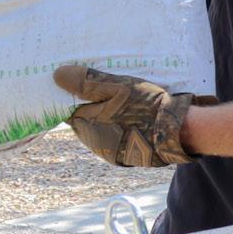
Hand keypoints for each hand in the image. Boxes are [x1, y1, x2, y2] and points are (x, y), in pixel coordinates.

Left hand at [53, 65, 202, 166]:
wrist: (175, 132)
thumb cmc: (145, 106)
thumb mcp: (117, 87)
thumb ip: (87, 82)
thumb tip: (57, 75)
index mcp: (85, 122)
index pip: (67, 108)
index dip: (73, 94)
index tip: (84, 83)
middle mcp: (92, 141)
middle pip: (82, 119)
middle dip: (89, 106)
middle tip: (106, 90)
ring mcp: (107, 152)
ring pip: (97, 131)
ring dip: (103, 119)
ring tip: (121, 104)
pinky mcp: (122, 158)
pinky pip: (111, 141)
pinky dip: (116, 130)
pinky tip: (130, 120)